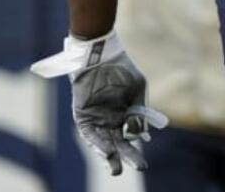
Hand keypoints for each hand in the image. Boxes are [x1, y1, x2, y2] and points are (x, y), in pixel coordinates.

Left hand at [31, 31, 167, 174]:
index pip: (130, 137)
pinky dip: (98, 143)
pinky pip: (89, 134)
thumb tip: (142, 135)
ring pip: (103, 142)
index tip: (142, 162)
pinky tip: (107, 151)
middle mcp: (110, 119)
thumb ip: (140, 111)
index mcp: (125, 113)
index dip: (136, 150)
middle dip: (127, 157)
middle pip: (119, 143)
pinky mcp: (83, 116)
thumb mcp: (138, 89)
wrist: (101, 55)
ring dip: (110, 156)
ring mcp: (96, 118)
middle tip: (140, 167)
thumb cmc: (122, 69)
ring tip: (117, 169)